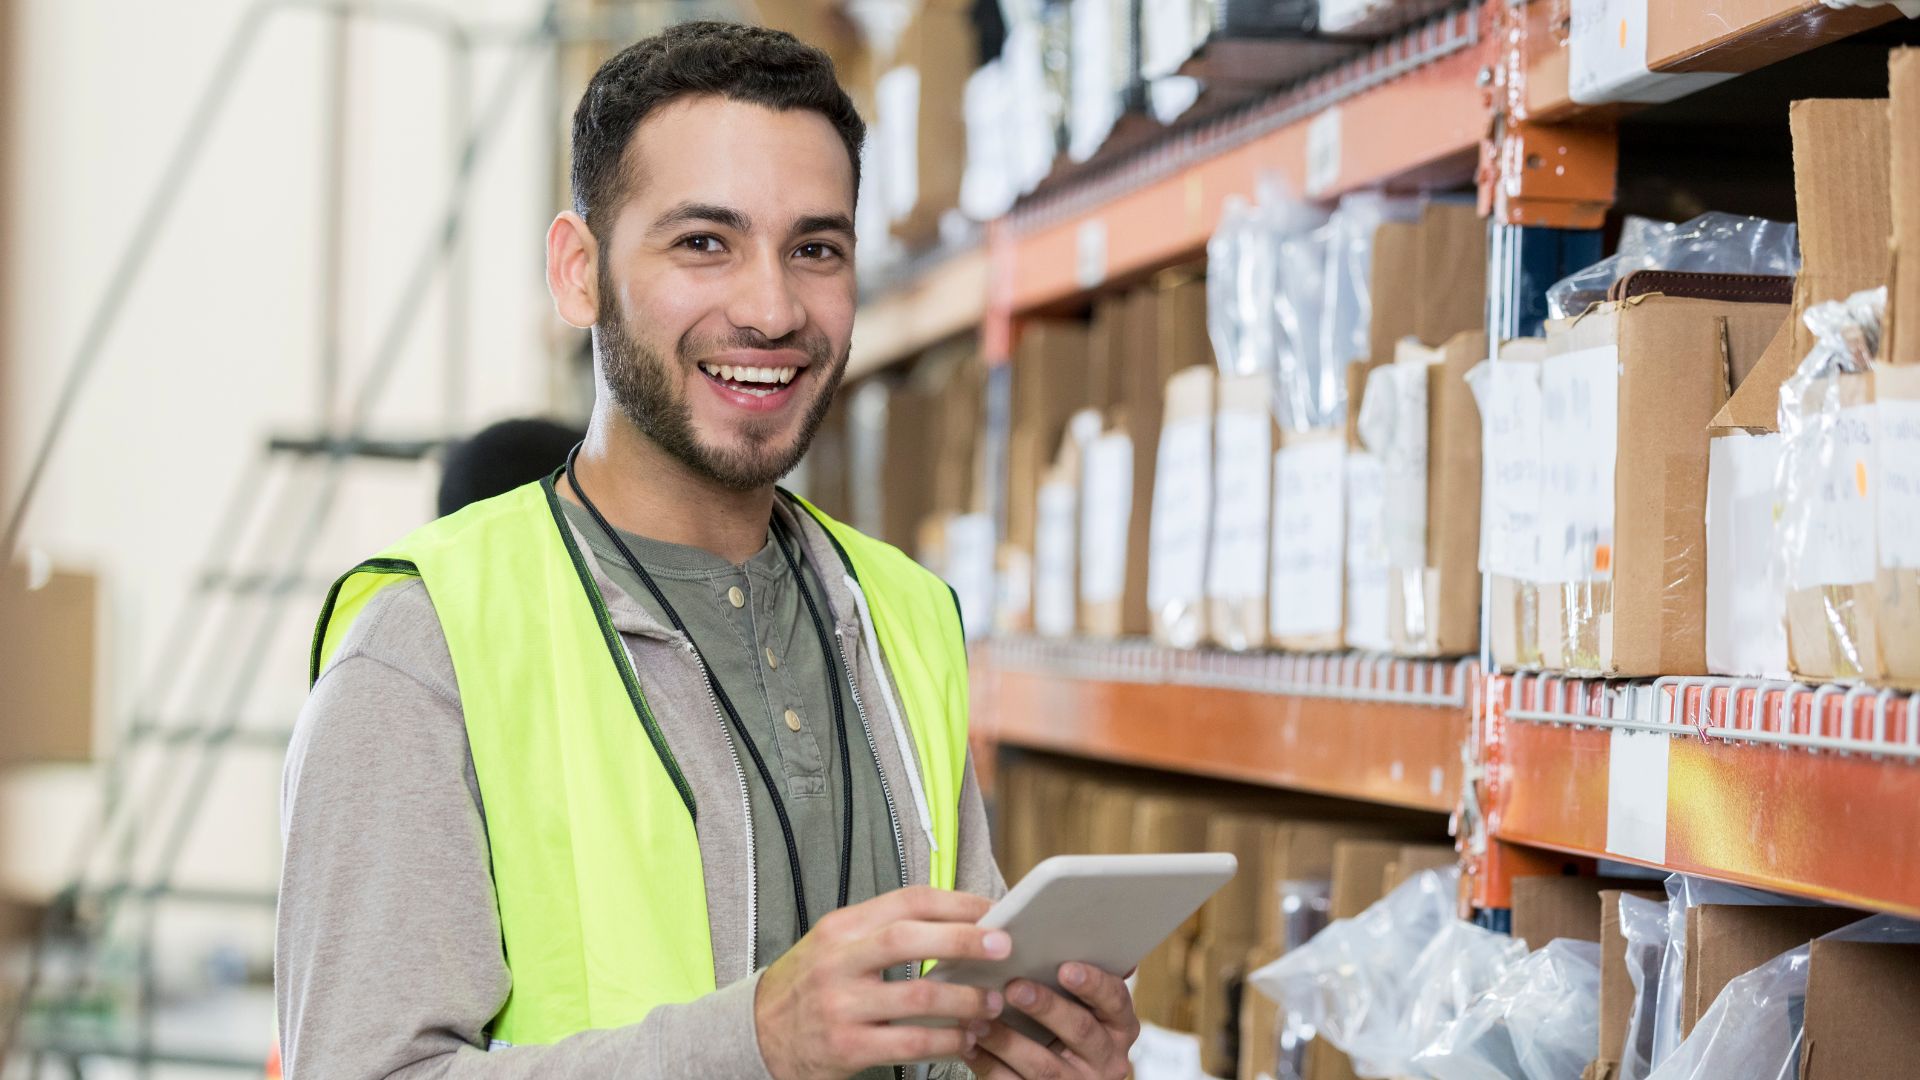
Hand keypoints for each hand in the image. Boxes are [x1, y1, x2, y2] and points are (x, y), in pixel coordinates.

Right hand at [755, 886, 1009, 1079]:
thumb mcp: (836, 945)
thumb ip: (886, 933)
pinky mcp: (847, 1048)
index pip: (907, 901)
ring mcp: (841, 1006)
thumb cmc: (811, 986)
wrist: (756, 1035)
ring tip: (991, 1003)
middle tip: (1004, 946)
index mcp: (842, 927)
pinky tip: (965, 1039)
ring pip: (918, 997)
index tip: (993, 910)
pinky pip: (911, 1044)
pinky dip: (947, 1042)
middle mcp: (838, 961)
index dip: (956, 903)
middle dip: (964, 939)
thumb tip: (960, 924)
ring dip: (964, 1000)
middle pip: (910, 938)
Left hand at [964, 962, 1139, 1079]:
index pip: (1114, 1000)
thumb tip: (1055, 929)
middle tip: (1014, 987)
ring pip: (1043, 1065)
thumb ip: (1076, 976)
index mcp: (1118, 1025)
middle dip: (1046, 1007)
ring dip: (1007, 1039)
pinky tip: (968, 1045)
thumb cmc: (1068, 1028)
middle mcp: (1105, 1058)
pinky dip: (988, 1065)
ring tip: (977, 1018)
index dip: (1092, 983)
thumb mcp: (1084, 1006)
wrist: (1061, 1079)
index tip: (1066, 968)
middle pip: (1079, 1030)